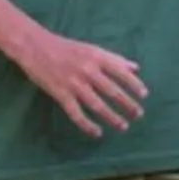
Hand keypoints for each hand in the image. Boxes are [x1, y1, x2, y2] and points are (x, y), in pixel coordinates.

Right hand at [14, 30, 147, 135]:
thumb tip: (136, 68)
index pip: (121, 72)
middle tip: (139, 114)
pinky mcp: (60, 94)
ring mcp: (73, 83)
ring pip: (97, 105)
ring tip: (123, 126)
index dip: (134, 84)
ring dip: (112, 117)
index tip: (144, 95)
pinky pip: (76, 114)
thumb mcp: (91, 48)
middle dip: (128, 105)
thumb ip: (113, 59)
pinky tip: (97, 133)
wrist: (34, 46)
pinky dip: (87, 126)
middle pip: (112, 91)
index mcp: (96, 56)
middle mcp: (87, 70)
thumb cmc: (65, 47)